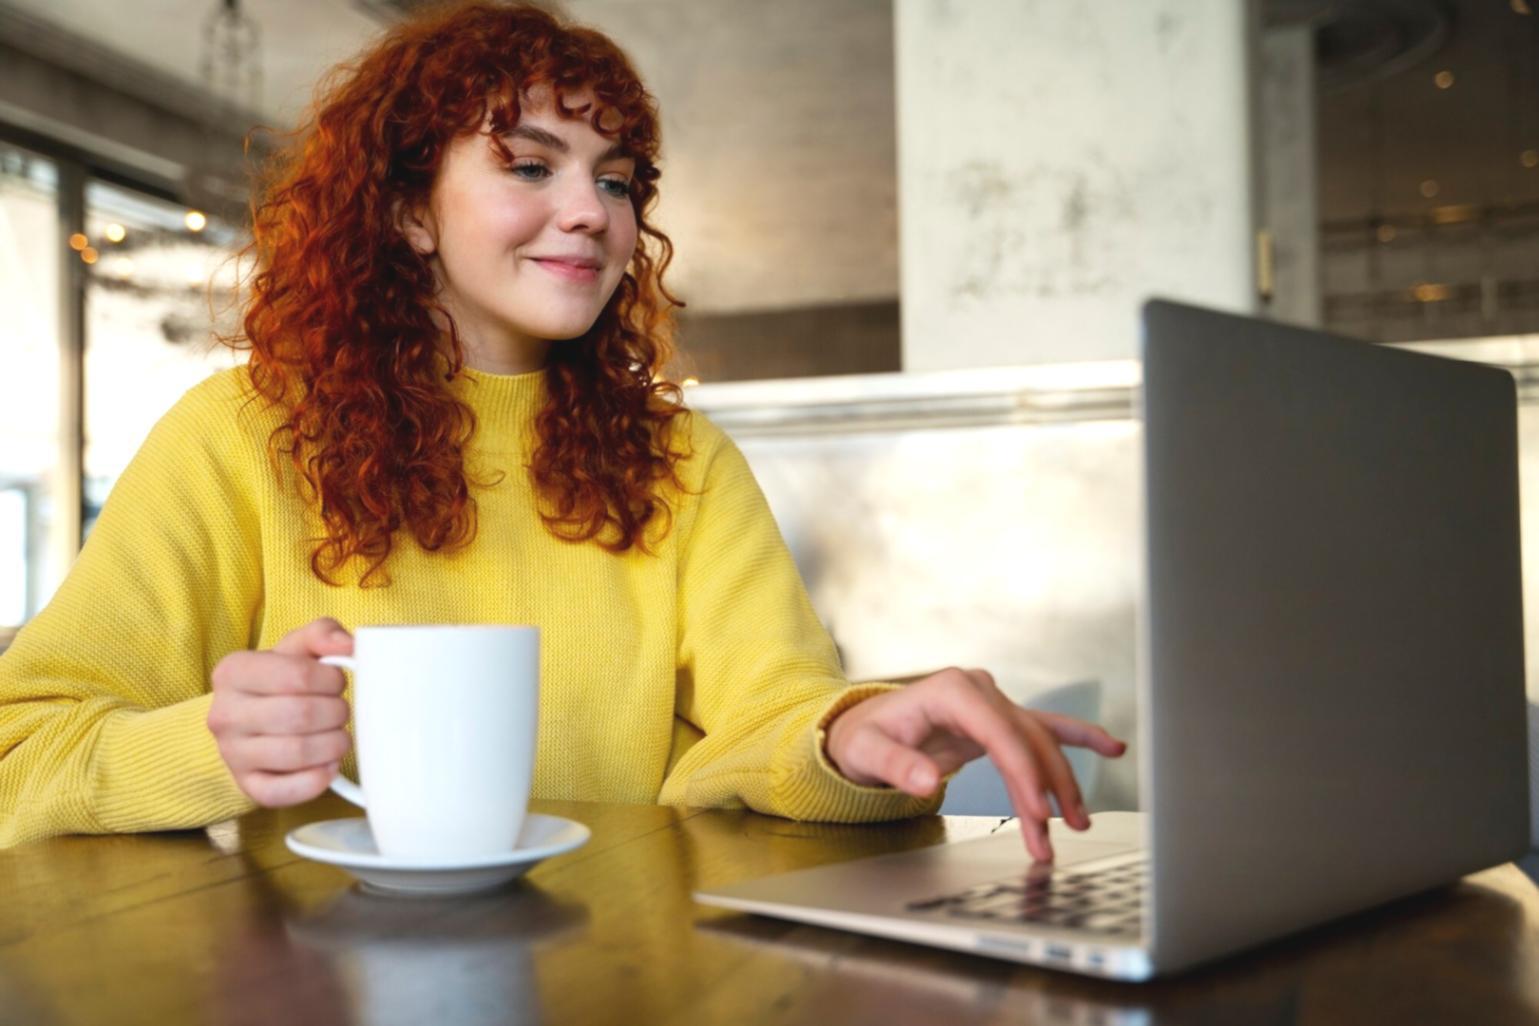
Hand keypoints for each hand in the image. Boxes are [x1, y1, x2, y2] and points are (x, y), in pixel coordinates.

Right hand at [207, 618, 354, 806]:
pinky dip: (317, 780)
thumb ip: (322, 634)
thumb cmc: (278, 682)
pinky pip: (285, 792)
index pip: (297, 675)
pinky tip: (327, 765)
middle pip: (301, 715)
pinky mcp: (247, 786)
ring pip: (297, 752)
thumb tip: (349, 645)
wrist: (247, 722)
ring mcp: (232, 754)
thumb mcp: (296, 648)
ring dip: (333, 744)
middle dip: (336, 712)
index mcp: (233, 672)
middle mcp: (224, 714)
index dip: (331, 680)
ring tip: (337, 735)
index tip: (336, 683)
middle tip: (340, 711)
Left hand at [824, 667, 1126, 861]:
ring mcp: (992, 703)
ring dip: (1062, 783)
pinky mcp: (998, 721)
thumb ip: (896, 766)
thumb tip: (929, 781)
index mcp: (952, 690)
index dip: (1024, 774)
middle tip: (1052, 835)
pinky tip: (1111, 747)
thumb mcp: (867, 753)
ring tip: (1078, 823)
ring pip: (1040, 743)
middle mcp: (979, 690)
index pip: (1001, 734)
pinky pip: (1044, 729)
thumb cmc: (862, 738)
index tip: (1038, 813)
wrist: (861, 729)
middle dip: (1045, 790)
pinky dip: (1077, 738)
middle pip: (1027, 741)